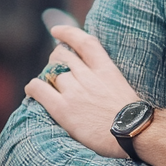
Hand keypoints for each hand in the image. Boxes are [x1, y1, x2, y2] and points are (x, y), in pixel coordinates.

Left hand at [25, 24, 140, 158]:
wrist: (133, 134)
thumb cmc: (130, 116)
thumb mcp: (120, 86)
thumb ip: (103, 76)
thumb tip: (87, 71)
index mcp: (105, 69)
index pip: (84, 41)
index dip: (68, 33)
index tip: (56, 31)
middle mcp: (88, 76)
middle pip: (62, 55)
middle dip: (56, 59)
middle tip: (55, 68)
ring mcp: (74, 92)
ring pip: (50, 71)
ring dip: (47, 76)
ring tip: (49, 85)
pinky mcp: (63, 109)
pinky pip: (39, 89)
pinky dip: (33, 87)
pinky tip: (33, 92)